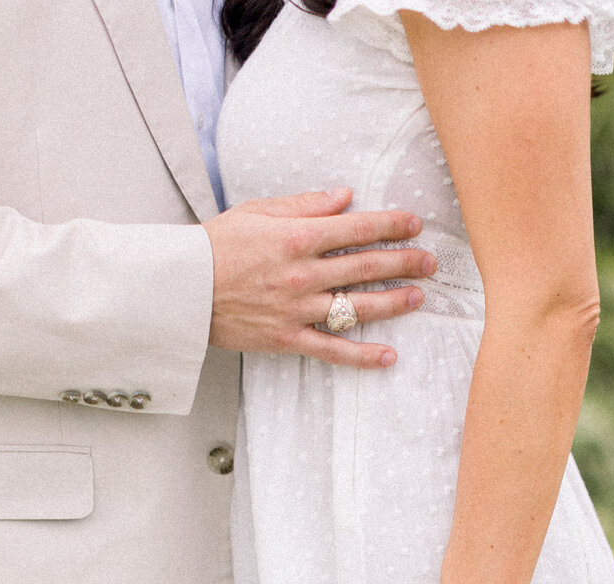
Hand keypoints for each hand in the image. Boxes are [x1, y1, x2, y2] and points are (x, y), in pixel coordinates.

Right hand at [204, 186, 435, 368]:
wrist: (183, 289)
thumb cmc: (217, 245)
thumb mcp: (258, 212)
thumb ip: (306, 204)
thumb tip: (346, 197)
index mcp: (297, 237)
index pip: (357, 228)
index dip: (391, 225)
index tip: (415, 223)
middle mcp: (303, 274)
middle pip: (365, 267)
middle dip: (403, 263)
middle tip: (430, 262)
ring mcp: (297, 310)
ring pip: (356, 307)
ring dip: (393, 303)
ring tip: (419, 298)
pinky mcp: (287, 339)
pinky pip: (332, 349)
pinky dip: (361, 355)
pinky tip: (388, 355)